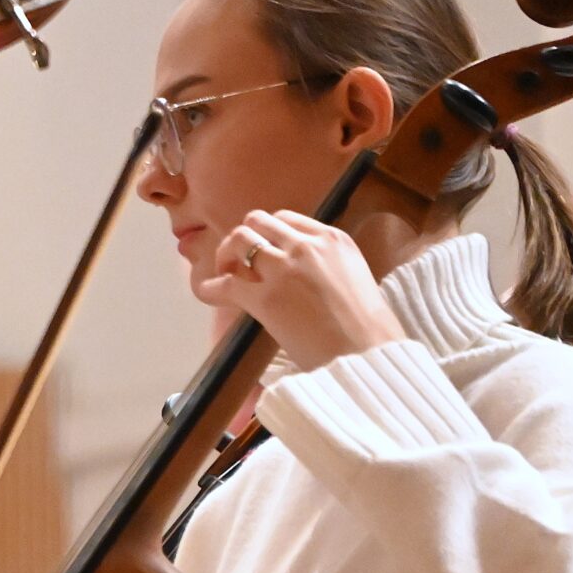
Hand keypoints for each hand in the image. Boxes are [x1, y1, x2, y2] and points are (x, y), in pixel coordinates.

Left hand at [194, 209, 406, 371]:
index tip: (263, 249)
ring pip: (239, 240)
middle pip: (258, 221)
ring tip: (225, 274)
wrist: (365, 353)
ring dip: (226, 255)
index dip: (268, 233)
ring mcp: (284, 269)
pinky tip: (206, 292)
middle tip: (238, 260)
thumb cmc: (366, 328)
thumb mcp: (353, 278)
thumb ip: (327, 266)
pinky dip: (209, 287)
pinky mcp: (265, 298)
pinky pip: (224, 283)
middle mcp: (306, 245)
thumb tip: (303, 275)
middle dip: (244, 237)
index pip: (288, 219)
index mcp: (333, 239)